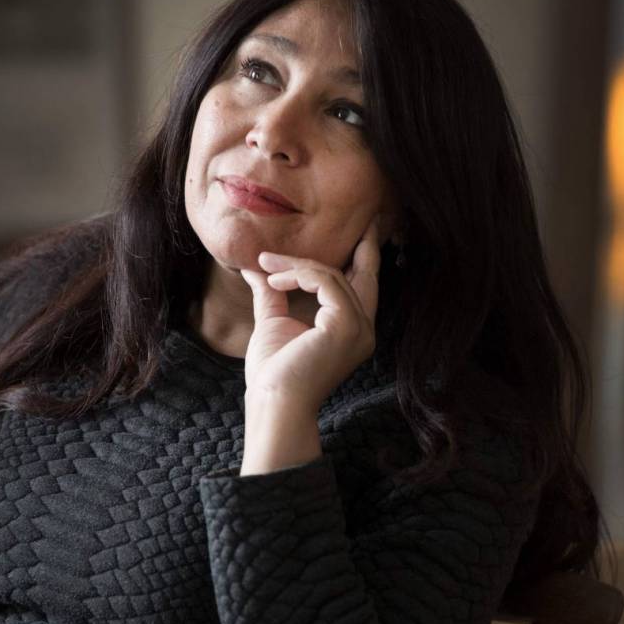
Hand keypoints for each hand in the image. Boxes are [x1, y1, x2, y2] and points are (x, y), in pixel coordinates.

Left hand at [239, 215, 382, 414]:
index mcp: (353, 332)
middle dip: (365, 245)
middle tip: (367, 219)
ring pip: (333, 275)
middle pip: (363, 275)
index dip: (363, 259)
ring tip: (266, 265)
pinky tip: (274, 280)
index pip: (362, 287)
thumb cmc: (274, 374)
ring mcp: (359, 328)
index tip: (362, 234)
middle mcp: (364, 330)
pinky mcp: (345, 324)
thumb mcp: (274, 324)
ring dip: (296, 264)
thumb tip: (256, 269)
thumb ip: (273, 294)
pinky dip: (297, 274)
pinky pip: (324, 281)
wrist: (273, 403)